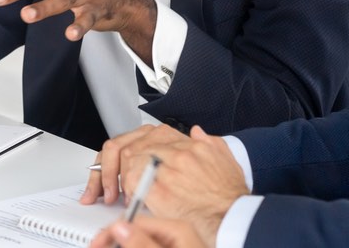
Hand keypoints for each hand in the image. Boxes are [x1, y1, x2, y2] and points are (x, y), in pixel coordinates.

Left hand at [98, 126, 245, 244]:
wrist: (234, 216)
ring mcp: (167, 168)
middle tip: (113, 180)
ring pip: (128, 159)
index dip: (135, 152)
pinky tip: (128, 199)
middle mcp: (176, 151)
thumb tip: (197, 133)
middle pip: (133, 145)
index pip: (149, 136)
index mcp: (188, 142)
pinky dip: (124, 188)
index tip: (131, 164)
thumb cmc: (230, 194)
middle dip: (117, 164)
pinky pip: (130, 180)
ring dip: (119, 176)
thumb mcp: (224, 159)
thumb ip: (208, 142)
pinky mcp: (159, 189)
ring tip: (118, 191)